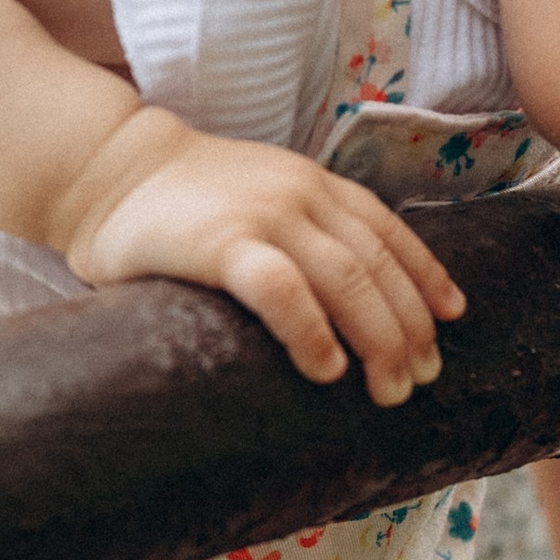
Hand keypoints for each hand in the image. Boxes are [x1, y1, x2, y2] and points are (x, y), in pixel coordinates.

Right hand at [59, 113, 464, 410]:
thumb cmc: (180, 202)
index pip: (390, 231)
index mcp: (314, 184)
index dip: (427, 276)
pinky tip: (326, 369)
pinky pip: (281, 289)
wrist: (106, 170)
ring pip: (345, 280)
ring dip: (378, 339)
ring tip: (390, 389)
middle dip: (409, 326)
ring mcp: (262, 216)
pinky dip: (311, 330)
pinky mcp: (220, 243)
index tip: (453, 318)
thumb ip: (301, 231)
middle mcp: (300, 195)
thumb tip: (344, 297)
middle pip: (377, 266)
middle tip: (422, 378)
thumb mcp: (258, 197)